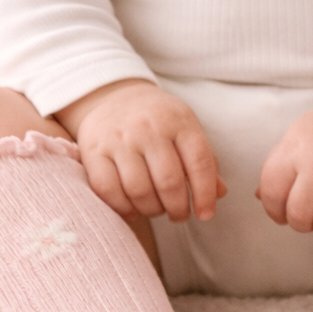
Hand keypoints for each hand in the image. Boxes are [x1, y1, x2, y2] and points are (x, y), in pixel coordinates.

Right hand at [55, 80, 225, 222]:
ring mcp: (119, 139)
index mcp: (179, 121)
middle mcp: (148, 128)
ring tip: (156, 210)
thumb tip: (218, 194)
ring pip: (139, 191)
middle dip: (178, 208)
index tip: (205, 214)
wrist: (114, 96)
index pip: (199, 162)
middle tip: (179, 215)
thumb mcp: (186, 129)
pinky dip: (123, 209)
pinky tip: (133, 209)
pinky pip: (109, 191)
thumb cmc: (157, 121)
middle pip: (169, 182)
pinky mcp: (93, 151)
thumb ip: (204, 161)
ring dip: (152, 211)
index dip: (205, 194)